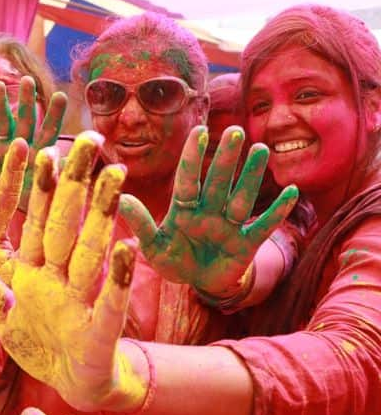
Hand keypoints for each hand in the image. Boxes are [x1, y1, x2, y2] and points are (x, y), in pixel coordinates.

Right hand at [0, 77, 66, 209]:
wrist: (15, 210)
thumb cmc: (37, 199)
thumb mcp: (51, 187)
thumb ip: (61, 169)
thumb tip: (78, 156)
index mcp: (42, 151)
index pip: (50, 129)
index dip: (55, 114)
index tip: (60, 95)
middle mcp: (25, 144)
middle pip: (26, 119)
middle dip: (26, 100)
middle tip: (28, 79)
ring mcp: (6, 148)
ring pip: (4, 121)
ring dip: (1, 104)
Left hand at [0, 132, 142, 411]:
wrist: (72, 384)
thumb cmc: (40, 341)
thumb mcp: (3, 313)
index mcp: (36, 270)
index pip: (39, 220)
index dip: (43, 188)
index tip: (44, 150)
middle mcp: (62, 276)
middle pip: (69, 224)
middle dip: (78, 184)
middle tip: (91, 142)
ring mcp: (82, 300)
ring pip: (92, 251)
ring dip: (102, 215)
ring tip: (113, 178)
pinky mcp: (99, 330)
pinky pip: (108, 301)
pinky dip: (117, 277)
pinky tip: (127, 248)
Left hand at [118, 125, 298, 297]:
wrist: (199, 283)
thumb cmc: (174, 261)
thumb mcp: (154, 247)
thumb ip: (141, 224)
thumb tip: (121, 200)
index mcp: (184, 209)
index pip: (188, 179)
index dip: (192, 157)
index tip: (199, 131)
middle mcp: (208, 211)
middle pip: (217, 182)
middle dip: (226, 158)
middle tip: (236, 131)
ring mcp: (229, 226)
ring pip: (241, 197)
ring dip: (251, 175)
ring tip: (261, 149)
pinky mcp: (246, 244)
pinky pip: (264, 226)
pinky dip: (278, 212)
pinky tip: (291, 191)